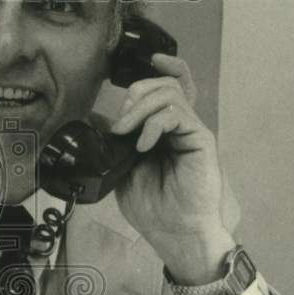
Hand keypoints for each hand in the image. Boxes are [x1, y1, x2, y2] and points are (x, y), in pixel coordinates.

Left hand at [109, 54, 234, 284]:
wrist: (175, 233)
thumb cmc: (153, 207)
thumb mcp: (121, 169)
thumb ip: (111, 142)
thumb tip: (92, 118)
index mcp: (166, 129)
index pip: (170, 86)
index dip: (162, 67)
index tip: (143, 61)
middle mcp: (181, 126)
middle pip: (165, 83)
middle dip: (136, 92)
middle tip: (119, 122)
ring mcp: (192, 131)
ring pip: (170, 93)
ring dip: (140, 107)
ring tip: (125, 133)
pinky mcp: (201, 140)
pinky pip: (177, 114)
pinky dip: (154, 123)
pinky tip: (143, 144)